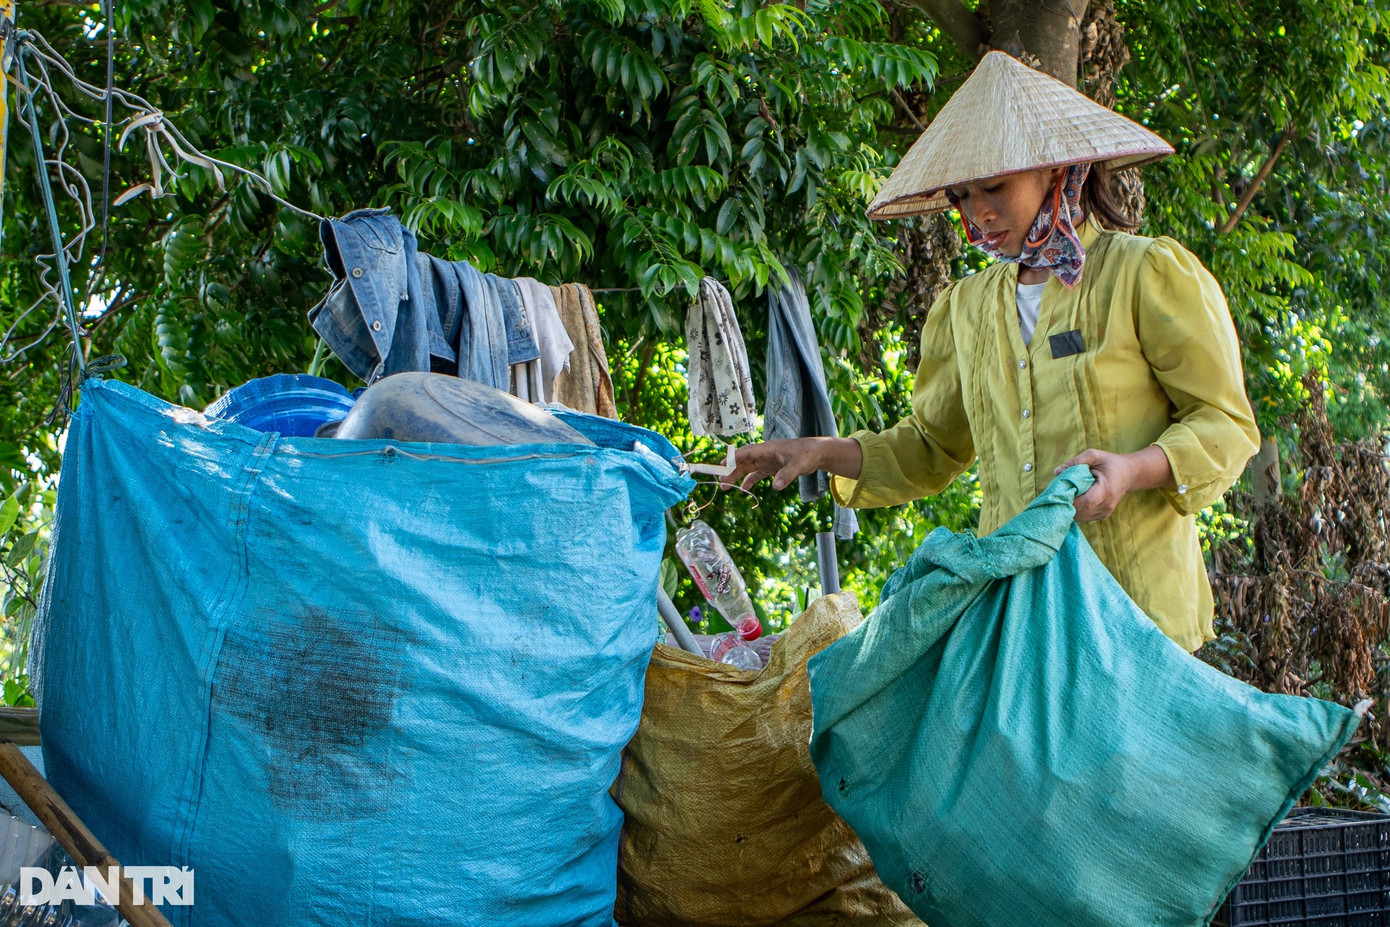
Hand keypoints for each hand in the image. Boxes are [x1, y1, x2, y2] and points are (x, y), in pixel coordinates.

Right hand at [720, 437, 861, 492]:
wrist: (818, 453)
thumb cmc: (808, 454)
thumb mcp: (798, 465)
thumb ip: (786, 476)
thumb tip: (776, 486)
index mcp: (768, 448)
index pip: (746, 452)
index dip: (733, 458)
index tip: (722, 465)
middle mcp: (765, 454)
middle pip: (743, 461)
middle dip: (731, 471)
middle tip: (720, 482)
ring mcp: (768, 460)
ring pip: (748, 468)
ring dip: (737, 476)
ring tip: (725, 487)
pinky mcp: (773, 467)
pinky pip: (757, 474)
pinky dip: (749, 480)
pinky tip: (744, 489)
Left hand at [1055, 445, 1173, 521]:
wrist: (1128, 474)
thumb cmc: (1109, 463)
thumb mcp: (1094, 455)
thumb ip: (1075, 461)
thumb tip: (1056, 472)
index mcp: (1107, 490)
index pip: (1086, 502)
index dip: (1070, 500)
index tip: (1058, 492)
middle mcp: (1107, 505)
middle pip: (1080, 511)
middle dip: (1065, 503)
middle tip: (1055, 493)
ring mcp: (1105, 512)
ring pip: (1079, 516)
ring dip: (1068, 508)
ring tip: (1064, 495)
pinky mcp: (1102, 516)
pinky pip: (1082, 517)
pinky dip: (1074, 510)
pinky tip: (1072, 499)